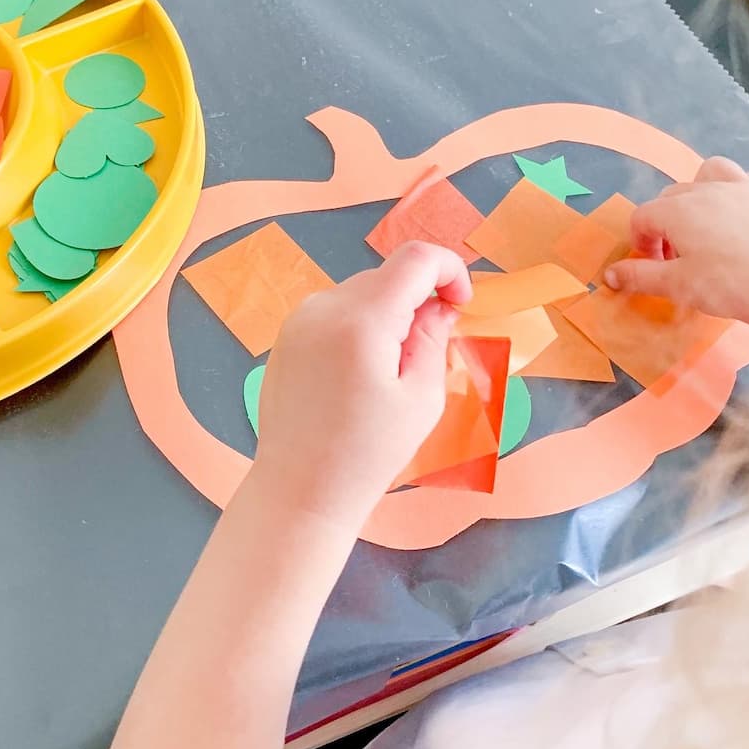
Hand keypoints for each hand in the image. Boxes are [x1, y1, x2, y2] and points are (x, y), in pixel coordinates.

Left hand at [250, 241, 472, 531]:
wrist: (299, 490)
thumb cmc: (367, 454)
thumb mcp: (420, 398)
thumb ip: (433, 339)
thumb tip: (439, 305)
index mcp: (361, 319)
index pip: (415, 259)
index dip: (449, 270)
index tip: (462, 304)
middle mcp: (324, 306)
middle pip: (387, 277)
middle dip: (418, 301)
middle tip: (430, 352)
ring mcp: (299, 319)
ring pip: (362, 294)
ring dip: (388, 315)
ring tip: (391, 373)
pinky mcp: (287, 335)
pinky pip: (336, 312)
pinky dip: (360, 327)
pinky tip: (359, 376)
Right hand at [604, 157, 748, 327]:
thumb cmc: (737, 285)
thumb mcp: (679, 286)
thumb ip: (641, 276)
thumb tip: (611, 274)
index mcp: (679, 211)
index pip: (642, 216)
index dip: (639, 241)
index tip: (650, 263)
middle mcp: (708, 190)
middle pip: (671, 195)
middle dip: (665, 223)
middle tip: (675, 256)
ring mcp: (743, 187)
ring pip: (709, 173)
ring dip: (699, 192)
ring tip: (705, 222)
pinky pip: (745, 180)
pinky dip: (734, 192)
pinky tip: (740, 218)